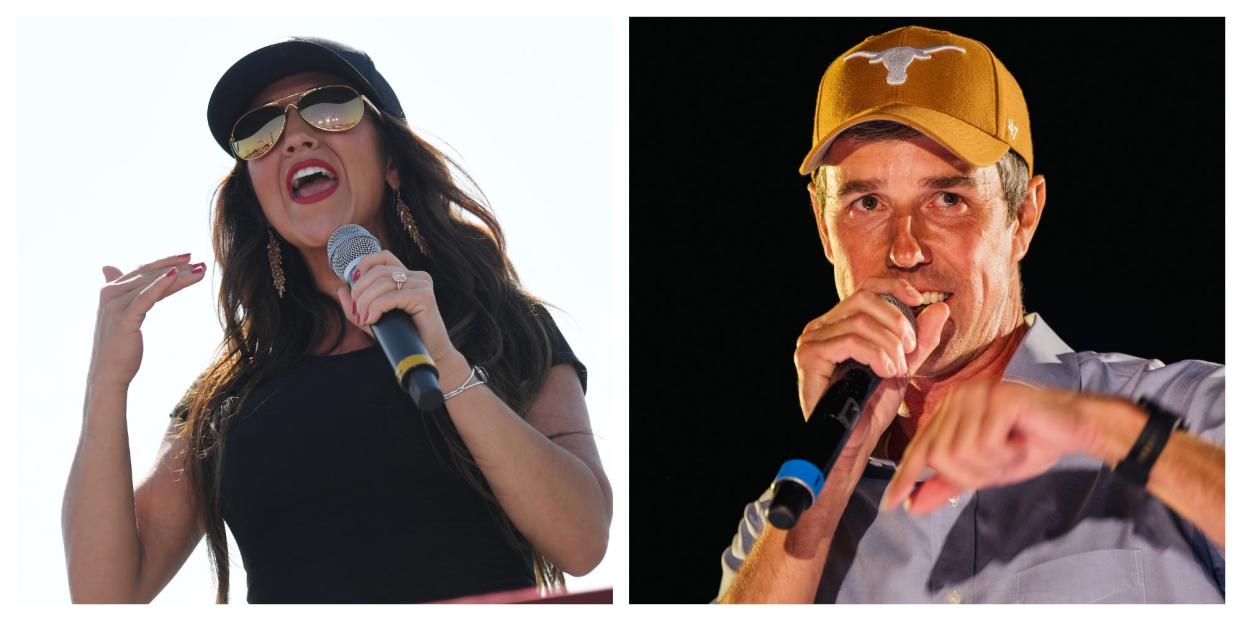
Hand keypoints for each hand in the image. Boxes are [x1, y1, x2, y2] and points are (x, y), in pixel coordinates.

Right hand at [89, 254, 205, 388]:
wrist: (108, 374)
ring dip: (179, 275)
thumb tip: (108, 267)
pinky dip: (160, 285)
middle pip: (150, 274)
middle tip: (202, 263)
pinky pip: (146, 298)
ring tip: (200, 270)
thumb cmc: (119, 347)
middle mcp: (110, 294)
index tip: (190, 257)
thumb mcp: (122, 314)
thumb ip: (120, 291)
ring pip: (152, 284)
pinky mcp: (124, 318)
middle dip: (178, 267)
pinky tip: (176, 275)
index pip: (143, 270)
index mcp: (110, 290)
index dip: (166, 261)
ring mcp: (116, 305)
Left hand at [335, 250, 455, 363]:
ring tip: (364, 318)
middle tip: (357, 311)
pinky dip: (377, 308)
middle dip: (360, 290)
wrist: (429, 354)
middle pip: (378, 271)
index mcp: (408, 276)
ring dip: (366, 301)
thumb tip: (341, 290)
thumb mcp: (374, 318)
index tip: (354, 286)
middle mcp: (417, 277)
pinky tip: (372, 319)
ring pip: (383, 283)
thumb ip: (358, 305)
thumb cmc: (403, 336)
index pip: (383, 257)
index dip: (364, 265)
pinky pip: (392, 297)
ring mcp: (422, 285)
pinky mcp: (425, 297)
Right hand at [794, 277, 950, 461]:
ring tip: (896, 369)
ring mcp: (812, 339)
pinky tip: (884, 371)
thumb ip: (921, 339)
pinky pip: (849, 341)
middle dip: (897, 322)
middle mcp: (822, 326)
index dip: (894, 286)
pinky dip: (875, 354)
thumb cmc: (873, 406)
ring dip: (889, 344)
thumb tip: (941, 308)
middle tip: (910, 351)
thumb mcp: (904, 366)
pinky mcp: (809, 355)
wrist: (856, 441)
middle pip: (864, 299)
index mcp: (841, 323)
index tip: (919, 299)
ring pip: (860, 322)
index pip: (866, 288)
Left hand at [881, 381, 1093, 514]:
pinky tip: (1019, 442)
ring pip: (960, 452)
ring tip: (1011, 450)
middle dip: (970, 474)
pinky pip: (985, 444)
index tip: (891, 504)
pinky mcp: (999, 397)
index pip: (919, 449)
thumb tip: (911, 506)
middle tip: (1000, 464)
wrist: (1075, 430)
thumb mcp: (983, 472)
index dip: (905, 478)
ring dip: (991, 464)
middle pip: (939, 456)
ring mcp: (976, 394)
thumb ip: (946, 485)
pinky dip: (1005, 454)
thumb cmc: (1028, 445)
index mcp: (948, 409)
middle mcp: (956, 396)